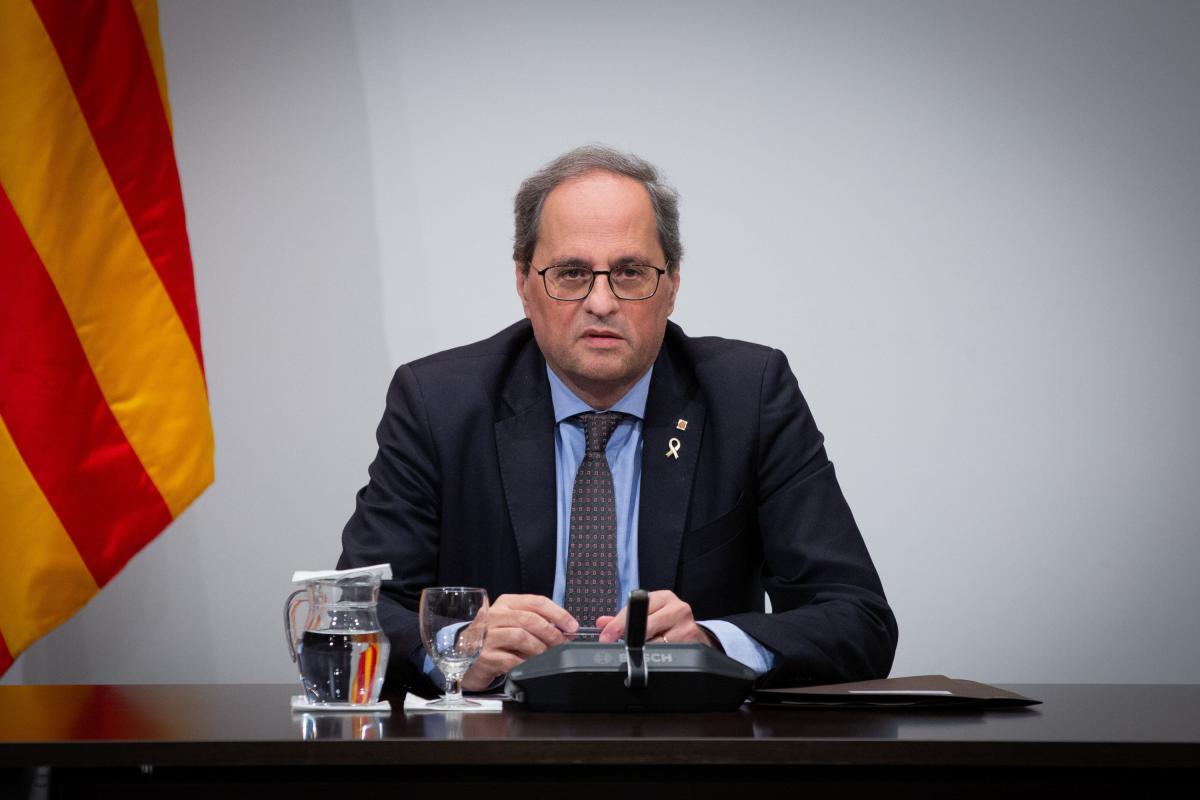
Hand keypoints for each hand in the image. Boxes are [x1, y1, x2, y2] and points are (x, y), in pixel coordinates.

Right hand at [460, 594, 576, 690]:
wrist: (463, 653)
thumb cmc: (494, 637)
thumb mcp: (513, 622)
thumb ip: (537, 622)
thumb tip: (566, 630)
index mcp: (506, 603)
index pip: (537, 602)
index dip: (559, 614)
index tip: (572, 626)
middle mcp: (495, 616)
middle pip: (530, 619)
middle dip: (552, 633)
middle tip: (562, 644)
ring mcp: (488, 636)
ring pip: (522, 637)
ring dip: (540, 649)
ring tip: (546, 656)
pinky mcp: (485, 657)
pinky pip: (512, 659)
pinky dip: (526, 663)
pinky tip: (530, 665)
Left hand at [595, 590, 716, 646]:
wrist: (694, 635)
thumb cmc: (667, 623)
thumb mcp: (648, 615)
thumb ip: (623, 619)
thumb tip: (602, 623)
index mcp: (663, 597)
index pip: (636, 608)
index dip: (618, 624)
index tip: (606, 636)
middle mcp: (677, 608)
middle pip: (645, 626)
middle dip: (628, 639)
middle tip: (618, 647)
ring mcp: (686, 625)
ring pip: (655, 643)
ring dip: (644, 650)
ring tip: (643, 652)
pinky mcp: (692, 642)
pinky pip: (668, 653)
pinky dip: (658, 656)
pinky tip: (658, 656)